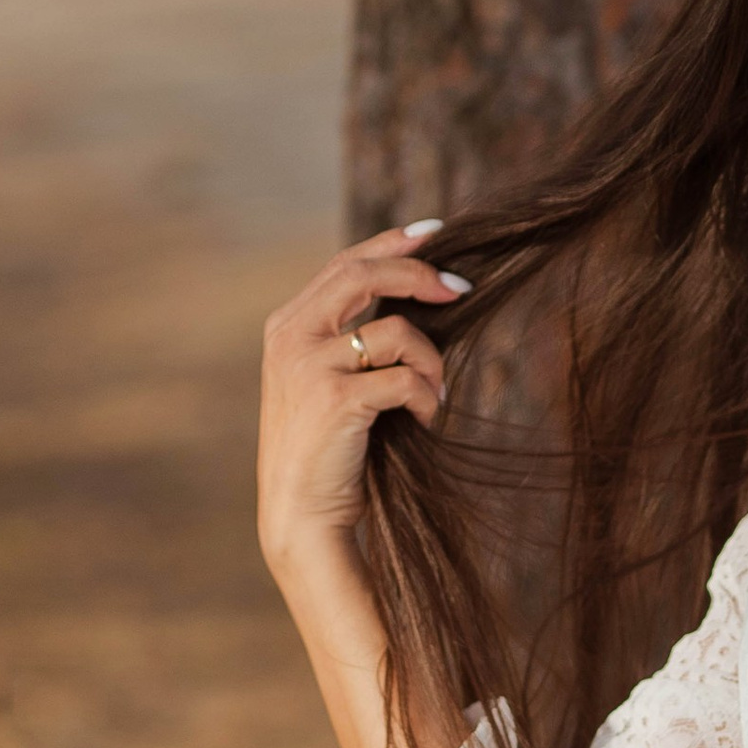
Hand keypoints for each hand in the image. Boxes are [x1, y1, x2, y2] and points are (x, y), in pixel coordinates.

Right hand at [257, 221, 469, 570]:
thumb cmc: (325, 450)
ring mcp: (309, 366)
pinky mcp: (336, 399)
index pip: (344, 263)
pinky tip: (424, 419)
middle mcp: (291, 337)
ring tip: (435, 393)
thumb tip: (416, 296)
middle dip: (419, 274)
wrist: (300, 515)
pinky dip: (426, 397)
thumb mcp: (324, 380)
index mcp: (287, 326)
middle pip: (363, 274)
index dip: (392, 243)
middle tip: (460, 289)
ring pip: (396, 331)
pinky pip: (405, 379)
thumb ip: (347, 338)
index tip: (435, 233)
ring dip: (431, 361)